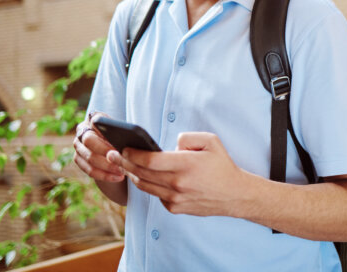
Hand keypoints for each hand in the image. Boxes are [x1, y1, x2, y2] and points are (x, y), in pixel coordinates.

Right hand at [72, 111, 125, 182]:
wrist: (112, 150)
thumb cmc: (121, 138)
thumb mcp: (122, 132)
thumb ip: (121, 133)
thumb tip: (130, 139)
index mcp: (93, 118)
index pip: (95, 121)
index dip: (105, 131)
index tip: (117, 142)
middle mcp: (82, 130)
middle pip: (89, 141)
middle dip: (106, 151)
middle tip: (121, 159)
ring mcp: (78, 145)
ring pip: (89, 157)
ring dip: (107, 166)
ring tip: (122, 171)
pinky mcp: (78, 159)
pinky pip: (89, 170)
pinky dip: (104, 175)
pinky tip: (118, 177)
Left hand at [108, 132, 248, 216]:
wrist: (234, 195)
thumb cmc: (222, 166)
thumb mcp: (211, 141)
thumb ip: (188, 137)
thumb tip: (171, 144)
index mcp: (186, 165)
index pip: (150, 160)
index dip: (132, 154)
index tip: (123, 147)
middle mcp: (178, 183)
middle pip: (142, 173)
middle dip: (124, 162)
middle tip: (112, 154)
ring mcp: (175, 198)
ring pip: (144, 186)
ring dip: (132, 174)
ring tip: (123, 164)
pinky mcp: (175, 208)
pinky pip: (155, 195)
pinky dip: (148, 185)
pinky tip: (143, 176)